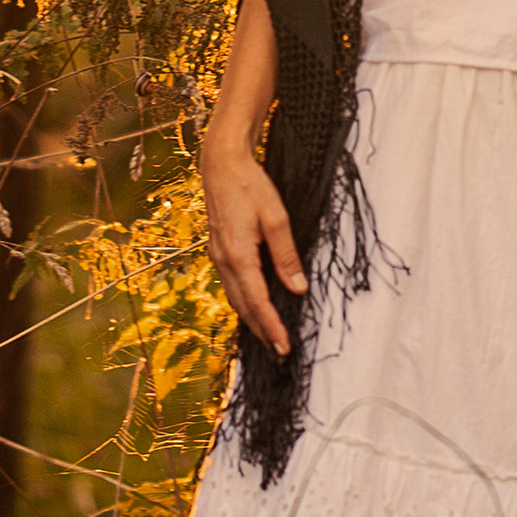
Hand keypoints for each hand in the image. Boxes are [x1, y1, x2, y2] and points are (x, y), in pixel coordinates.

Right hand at [201, 130, 305, 357]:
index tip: (285, 346)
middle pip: (243, 306)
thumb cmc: (250, 186)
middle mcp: (224, 261)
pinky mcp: (218, 250)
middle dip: (262, 331)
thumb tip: (297, 289)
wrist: (221, 164)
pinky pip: (231, 285)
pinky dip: (243, 301)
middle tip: (280, 351)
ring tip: (269, 336)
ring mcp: (218, 256)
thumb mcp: (276, 218)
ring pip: (235, 297)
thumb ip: (286, 255)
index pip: (257, 302)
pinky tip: (253, 305)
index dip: (272, 326)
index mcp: (238, 256)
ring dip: (251, 319)